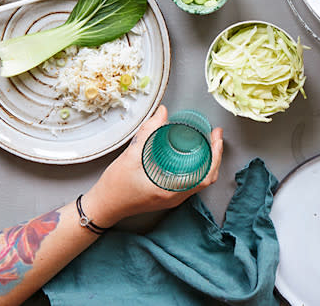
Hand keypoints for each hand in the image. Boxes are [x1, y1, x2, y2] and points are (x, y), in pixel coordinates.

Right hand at [82, 106, 223, 226]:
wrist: (102, 207)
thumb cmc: (115, 187)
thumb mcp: (131, 156)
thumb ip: (148, 132)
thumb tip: (162, 112)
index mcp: (171, 191)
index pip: (206, 176)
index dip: (216, 155)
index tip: (217, 137)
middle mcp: (175, 197)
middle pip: (207, 177)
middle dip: (214, 155)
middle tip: (214, 135)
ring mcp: (171, 198)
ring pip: (198, 180)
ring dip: (206, 161)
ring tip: (206, 142)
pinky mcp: (166, 196)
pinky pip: (189, 182)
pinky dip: (195, 167)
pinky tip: (190, 155)